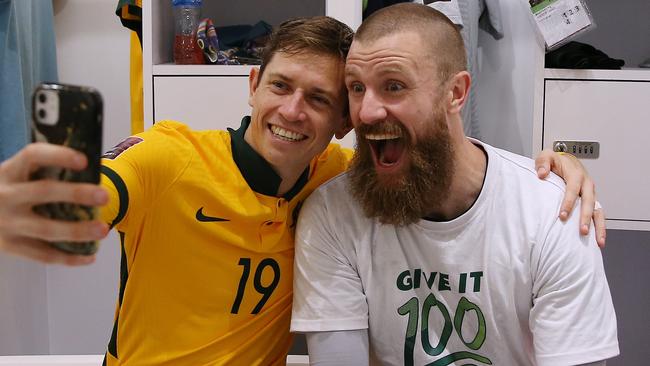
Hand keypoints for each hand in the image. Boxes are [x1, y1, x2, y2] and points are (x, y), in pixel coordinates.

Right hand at [0, 143, 109, 264]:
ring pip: (46, 229)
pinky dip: (69, 258)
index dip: (59, 156)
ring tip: (103, 230)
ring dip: (78, 231)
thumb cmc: (9, 191)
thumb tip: (91, 172)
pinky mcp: (10, 246)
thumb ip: (43, 172)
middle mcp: (5, 195)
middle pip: (43, 192)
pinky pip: (43, 255)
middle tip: (105, 196)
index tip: (85, 161)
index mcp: (9, 171)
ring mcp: (6, 223)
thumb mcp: (16, 175)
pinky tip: (90, 256)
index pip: (33, 156)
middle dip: (77, 193)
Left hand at [535, 149, 605, 247]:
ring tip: (598, 242)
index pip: (573, 189)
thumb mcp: (547, 156)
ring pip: (598, 210)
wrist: (567, 160)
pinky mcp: (592, 200)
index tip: (563, 216)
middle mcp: (587, 184)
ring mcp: (591, 193)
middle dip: (585, 217)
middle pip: (589, 202)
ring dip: (598, 226)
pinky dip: (600, 227)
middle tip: (581, 231)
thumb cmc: (556, 161)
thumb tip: (541, 173)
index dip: (569, 203)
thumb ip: (543, 162)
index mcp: (576, 174)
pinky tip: (598, 241)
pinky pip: (598, 214)